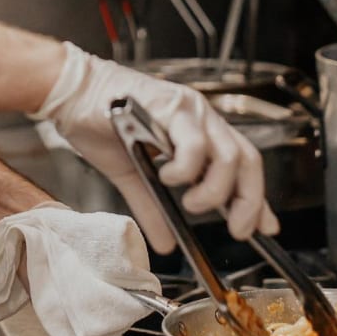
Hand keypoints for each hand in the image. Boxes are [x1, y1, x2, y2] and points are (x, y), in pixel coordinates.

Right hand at [29, 43, 279, 254]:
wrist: (70, 93)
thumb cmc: (99, 122)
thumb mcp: (131, 175)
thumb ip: (153, 207)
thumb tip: (165, 243)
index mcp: (198, 130)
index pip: (242, 164)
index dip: (257, 198)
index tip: (266, 228)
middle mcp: (201, 117)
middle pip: (248, 160)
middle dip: (249, 201)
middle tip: (237, 228)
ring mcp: (188, 109)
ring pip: (228, 154)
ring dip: (214, 189)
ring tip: (192, 203)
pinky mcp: (170, 105)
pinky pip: (194, 143)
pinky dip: (187, 168)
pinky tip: (168, 176)